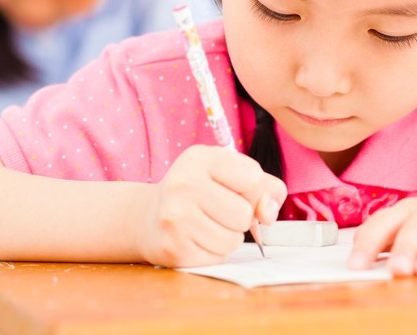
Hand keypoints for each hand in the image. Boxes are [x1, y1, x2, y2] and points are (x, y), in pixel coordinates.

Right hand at [134, 145, 286, 267]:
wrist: (148, 217)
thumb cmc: (198, 192)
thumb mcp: (227, 174)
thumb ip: (263, 187)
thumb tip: (268, 214)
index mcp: (200, 158)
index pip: (253, 178)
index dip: (254, 192)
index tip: (238, 192)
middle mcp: (183, 183)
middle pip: (244, 213)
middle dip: (240, 218)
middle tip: (218, 212)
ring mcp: (175, 217)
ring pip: (233, 239)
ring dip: (228, 237)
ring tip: (206, 225)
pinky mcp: (174, 248)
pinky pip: (218, 258)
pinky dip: (213, 253)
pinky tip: (196, 239)